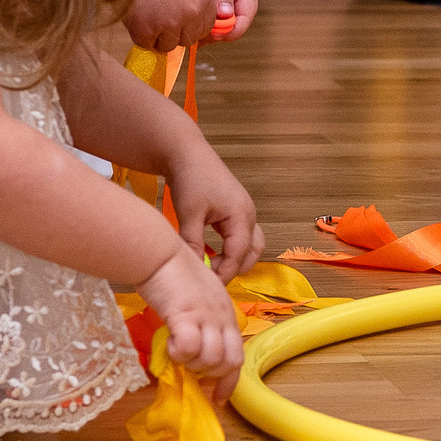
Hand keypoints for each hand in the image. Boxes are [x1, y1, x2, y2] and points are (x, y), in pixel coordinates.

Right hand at [125, 0, 215, 50]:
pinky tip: (138, 21)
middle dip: (177, 34)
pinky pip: (148, 45)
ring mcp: (168, 22)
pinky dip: (142, 37)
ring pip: (169, 46)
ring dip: (159, 37)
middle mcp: (190, 11)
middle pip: (189, 40)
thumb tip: (195, 25)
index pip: (206, 27)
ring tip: (149, 19)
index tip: (181, 21)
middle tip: (162, 21)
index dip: (192, 25)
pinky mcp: (146, 29)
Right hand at [136, 245, 245, 401]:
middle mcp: (222, 317)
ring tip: (178, 351)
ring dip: (193, 364)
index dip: (230, 381)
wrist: (160, 254)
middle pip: (231, 362)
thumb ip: (202, 321)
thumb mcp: (199, 299)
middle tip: (189, 366)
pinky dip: (180, 354)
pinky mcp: (186, 315)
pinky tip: (170, 344)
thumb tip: (194, 346)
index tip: (218, 398)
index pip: (238, 354)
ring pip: (212, 360)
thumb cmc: (174, 274)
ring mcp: (206, 316)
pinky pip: (190, 348)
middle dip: (211, 375)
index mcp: (226, 313)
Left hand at [164, 148, 263, 281]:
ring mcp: (245, 212)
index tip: (208, 285)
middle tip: (209, 277)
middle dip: (233, 268)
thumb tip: (193, 268)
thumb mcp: (189, 214)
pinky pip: (241, 236)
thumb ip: (192, 242)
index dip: (225, 273)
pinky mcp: (236, 211)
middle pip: (252, 252)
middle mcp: (249, 215)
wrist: (188, 154)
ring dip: (234, 259)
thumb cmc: (191, 179)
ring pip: (250, 245)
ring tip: (211, 266)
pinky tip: (210, 251)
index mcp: (241, 215)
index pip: (239, 254)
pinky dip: (230, 248)